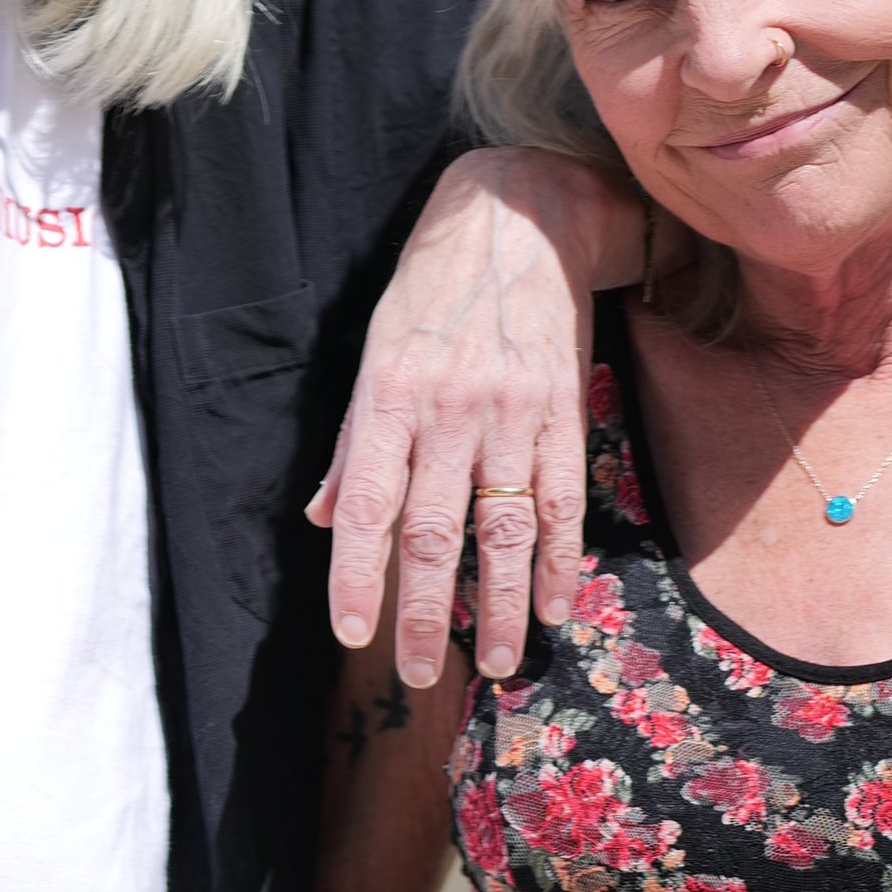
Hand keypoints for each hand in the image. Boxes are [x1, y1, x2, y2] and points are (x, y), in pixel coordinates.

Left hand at [313, 148, 643, 687]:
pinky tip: (553, 606)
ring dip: (500, 605)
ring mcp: (512, 413)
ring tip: (496, 663)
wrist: (522, 217)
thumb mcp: (375, 351)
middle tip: (417, 674)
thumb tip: (328, 520)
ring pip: (504, 529)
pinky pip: (562, 500)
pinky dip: (559, 560)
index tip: (354, 635)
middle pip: (434, 533)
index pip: (369, 506)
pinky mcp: (564, 409)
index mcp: (388, 398)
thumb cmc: (433, 291)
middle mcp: (448, 411)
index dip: (358, 577)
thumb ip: (354, 444)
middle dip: (425, 613)